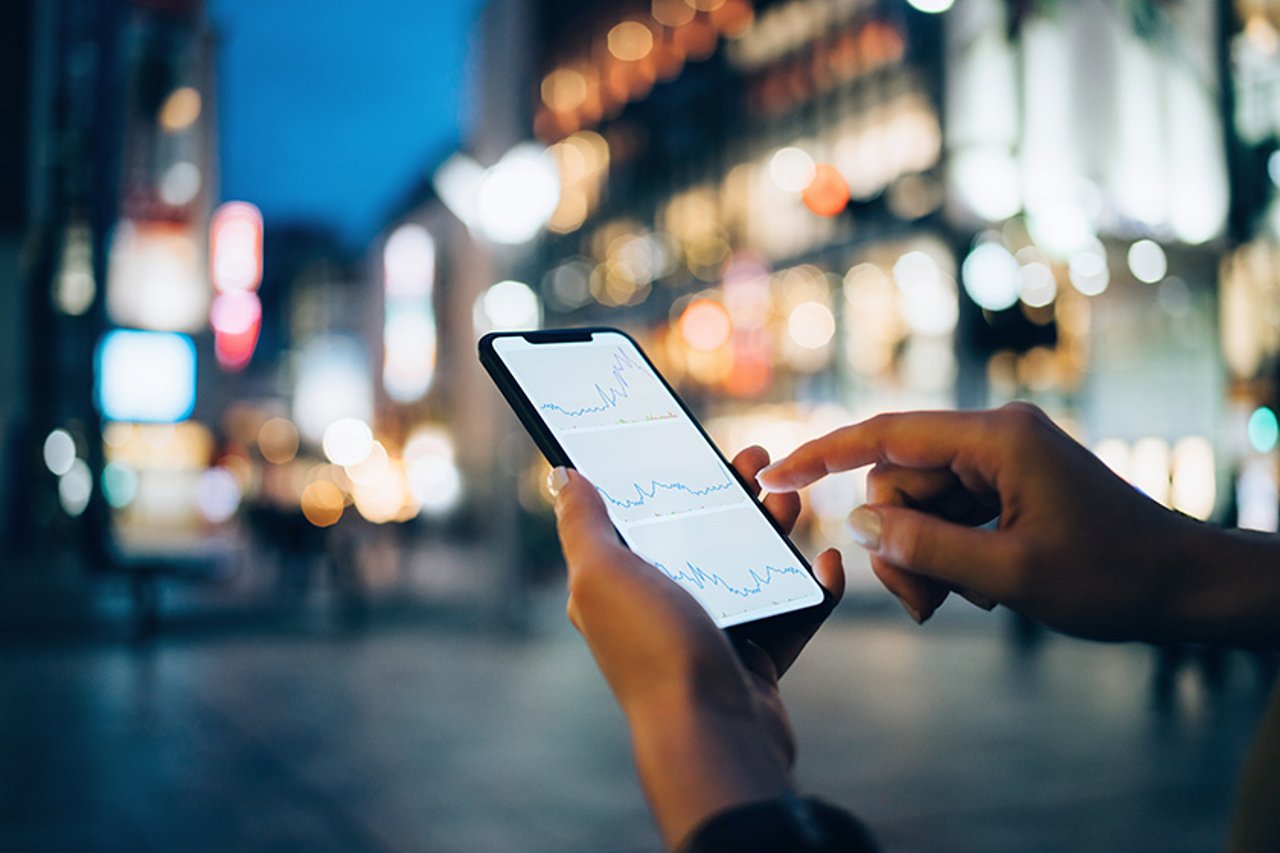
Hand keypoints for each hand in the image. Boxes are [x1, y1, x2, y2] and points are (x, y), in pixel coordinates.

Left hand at [551, 446, 843, 847]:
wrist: (714, 736)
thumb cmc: (654, 652)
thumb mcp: (603, 576)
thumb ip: (583, 524)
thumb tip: (562, 475)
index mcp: (616, 586)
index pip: (640, 515)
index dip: (668, 475)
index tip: (700, 442)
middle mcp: (659, 608)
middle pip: (700, 533)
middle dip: (732, 492)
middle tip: (760, 459)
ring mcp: (710, 634)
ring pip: (748, 565)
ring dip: (773, 529)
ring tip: (794, 500)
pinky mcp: (754, 660)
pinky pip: (789, 611)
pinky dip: (811, 586)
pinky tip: (826, 561)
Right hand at [757, 403, 1270, 643]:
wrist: (1183, 585)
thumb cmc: (1111, 578)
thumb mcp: (1009, 575)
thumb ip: (925, 547)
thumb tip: (860, 524)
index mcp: (996, 438)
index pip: (885, 436)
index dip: (822, 455)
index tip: (773, 475)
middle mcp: (994, 435)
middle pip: (899, 481)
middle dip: (898, 542)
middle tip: (924, 604)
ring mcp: (1002, 458)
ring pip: (919, 503)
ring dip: (924, 556)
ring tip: (957, 602)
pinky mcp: (1009, 482)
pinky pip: (948, 511)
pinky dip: (948, 551)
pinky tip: (979, 587)